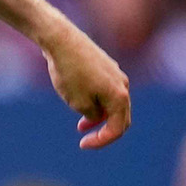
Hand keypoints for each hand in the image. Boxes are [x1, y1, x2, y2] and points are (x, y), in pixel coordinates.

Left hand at [44, 31, 131, 148]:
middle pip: (121, 117)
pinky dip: (97, 102)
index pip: (118, 128)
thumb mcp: (78, 103)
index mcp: (120, 96)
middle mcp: (123, 84)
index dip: (102, 141)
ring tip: (80, 124)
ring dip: (99, 116)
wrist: (61, 40)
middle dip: (104, 130)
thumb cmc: (70, 72)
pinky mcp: (106, 66)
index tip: (83, 144)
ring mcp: (116, 74)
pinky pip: (106, 90)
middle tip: (86, 138)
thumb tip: (97, 116)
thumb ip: (92, 115)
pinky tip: (79, 101)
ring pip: (113, 103)